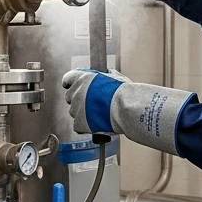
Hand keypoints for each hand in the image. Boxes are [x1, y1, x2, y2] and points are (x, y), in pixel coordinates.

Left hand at [63, 69, 194, 155]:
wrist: (132, 110)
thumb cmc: (130, 93)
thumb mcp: (119, 79)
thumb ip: (109, 78)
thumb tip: (110, 74)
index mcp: (84, 77)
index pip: (69, 78)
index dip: (74, 83)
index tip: (77, 87)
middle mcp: (77, 92)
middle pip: (71, 96)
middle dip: (81, 100)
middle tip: (95, 105)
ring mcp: (77, 108)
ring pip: (76, 113)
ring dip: (86, 114)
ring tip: (102, 116)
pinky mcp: (82, 124)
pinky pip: (81, 127)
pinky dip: (89, 127)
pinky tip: (100, 126)